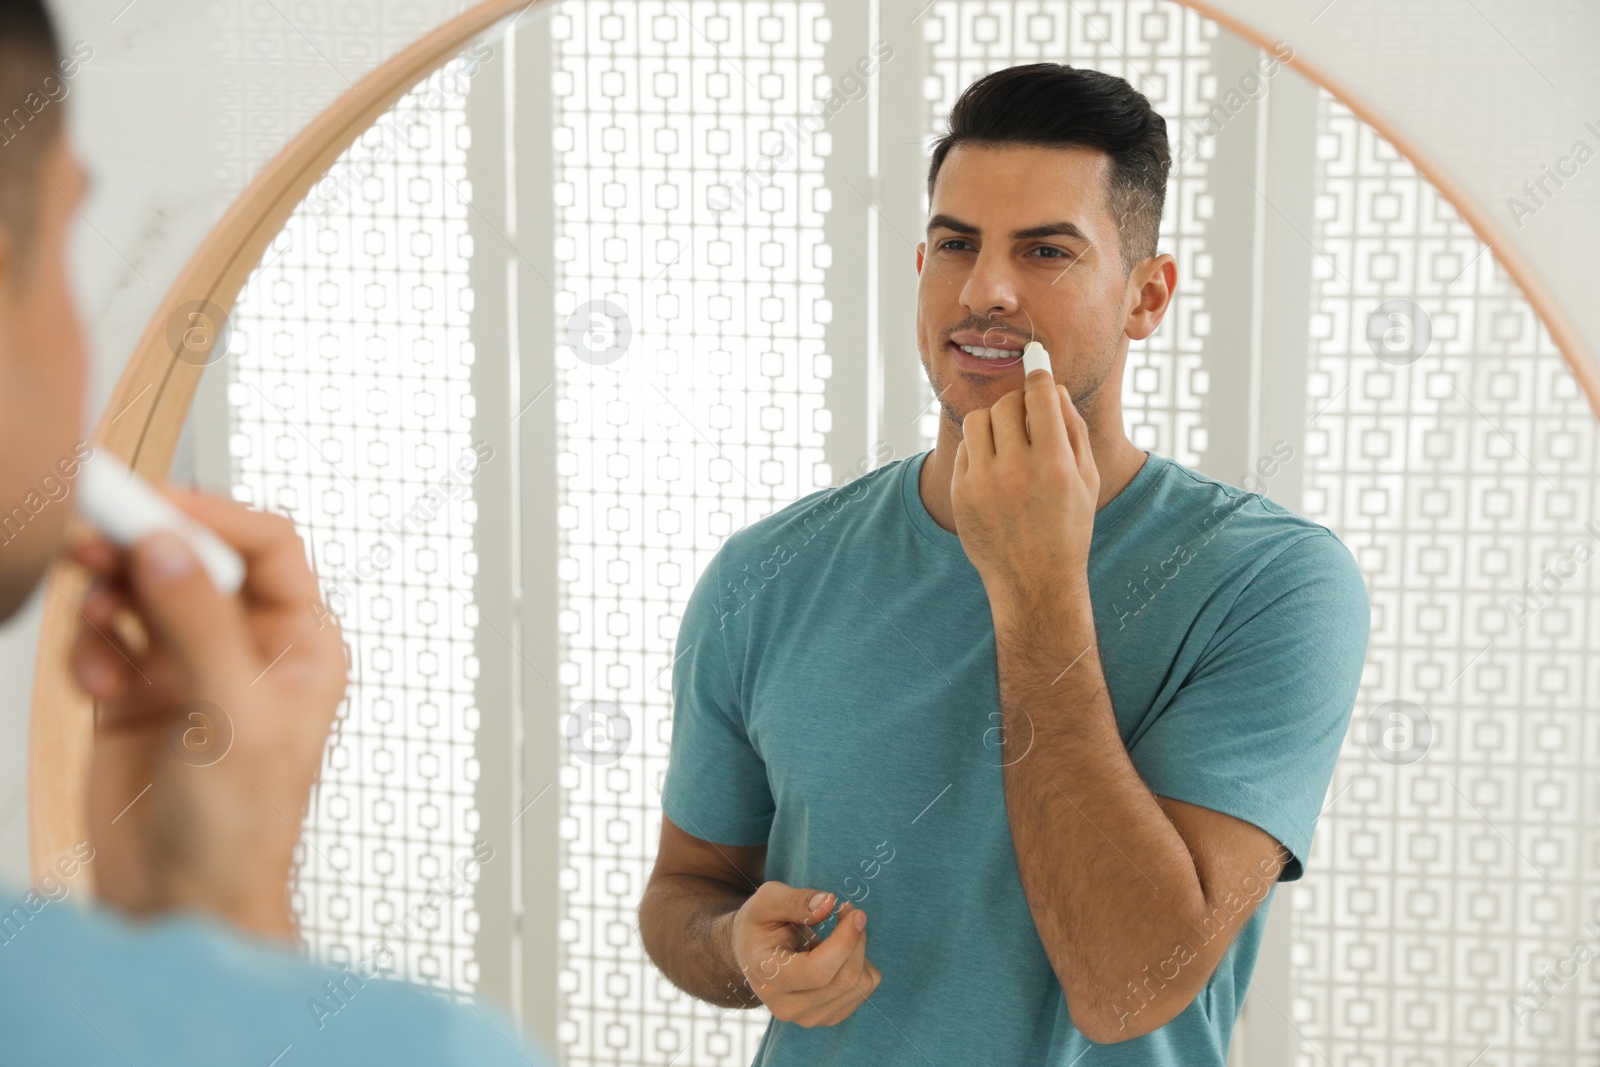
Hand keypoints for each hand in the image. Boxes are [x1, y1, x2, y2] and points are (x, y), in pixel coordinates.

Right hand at [67, 489, 347, 940]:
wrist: (183, 900)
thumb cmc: (241, 826)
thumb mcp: (231, 716)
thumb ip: (198, 625)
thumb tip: (169, 548)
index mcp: (302, 642)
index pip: (268, 547)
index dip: (211, 516)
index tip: (152, 503)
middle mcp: (249, 645)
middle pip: (195, 558)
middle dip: (144, 546)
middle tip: (93, 536)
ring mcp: (190, 666)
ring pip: (142, 591)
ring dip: (111, 597)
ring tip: (97, 617)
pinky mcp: (137, 692)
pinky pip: (106, 638)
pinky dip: (92, 650)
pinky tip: (101, 686)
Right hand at [727, 880, 881, 1025]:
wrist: (752, 953)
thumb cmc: (760, 923)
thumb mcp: (768, 900)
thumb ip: (796, 901)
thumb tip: (829, 903)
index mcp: (768, 977)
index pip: (818, 972)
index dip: (845, 941)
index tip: (854, 912)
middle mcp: (787, 1007)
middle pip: (844, 979)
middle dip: (856, 939)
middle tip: (848, 911)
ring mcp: (809, 1017)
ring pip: (859, 986)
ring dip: (860, 950)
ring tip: (840, 931)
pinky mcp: (828, 1017)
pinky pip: (864, 991)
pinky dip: (862, 965)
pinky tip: (840, 953)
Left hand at [951, 367, 1098, 603]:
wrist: (1033, 581)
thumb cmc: (1067, 527)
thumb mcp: (1085, 479)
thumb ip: (1072, 429)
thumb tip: (1053, 388)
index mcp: (1053, 463)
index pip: (1040, 396)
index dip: (1039, 374)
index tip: (1036, 360)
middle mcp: (1015, 469)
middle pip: (1007, 403)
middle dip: (1018, 403)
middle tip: (1027, 415)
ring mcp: (983, 482)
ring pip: (978, 420)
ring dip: (995, 421)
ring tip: (1009, 441)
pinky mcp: (960, 493)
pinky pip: (965, 449)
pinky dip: (980, 450)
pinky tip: (996, 470)